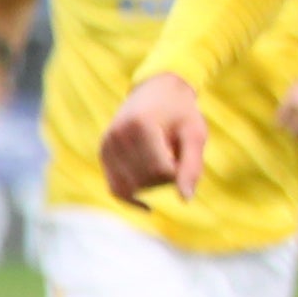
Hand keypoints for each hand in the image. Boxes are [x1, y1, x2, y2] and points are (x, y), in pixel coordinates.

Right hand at [100, 71, 208, 202]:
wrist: (156, 90)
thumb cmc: (180, 112)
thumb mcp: (194, 134)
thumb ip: (191, 166)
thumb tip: (185, 200)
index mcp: (140, 126)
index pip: (162, 170)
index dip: (179, 170)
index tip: (183, 153)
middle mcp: (118, 136)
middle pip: (147, 180)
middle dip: (166, 176)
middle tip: (173, 154)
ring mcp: (107, 145)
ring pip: (132, 187)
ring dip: (152, 183)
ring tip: (160, 161)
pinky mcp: (103, 154)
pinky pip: (115, 188)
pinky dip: (131, 199)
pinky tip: (147, 206)